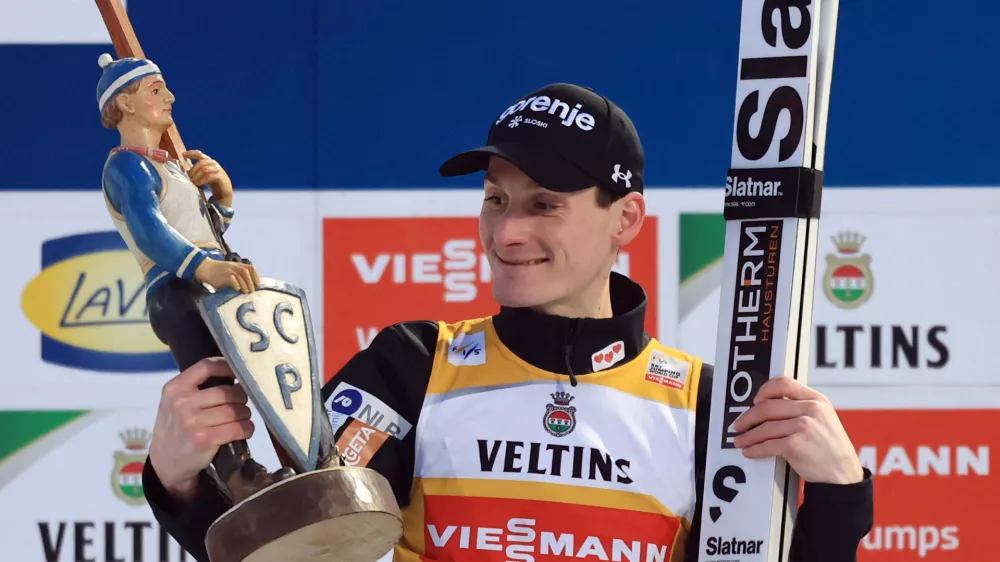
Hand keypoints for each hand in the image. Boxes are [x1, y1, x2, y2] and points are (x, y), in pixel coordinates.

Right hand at [148, 358, 254, 501]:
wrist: (165, 462)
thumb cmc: (176, 427)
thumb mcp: (175, 402)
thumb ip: (196, 387)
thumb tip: (234, 373)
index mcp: (175, 388)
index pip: (206, 366)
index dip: (227, 366)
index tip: (238, 371)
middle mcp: (182, 403)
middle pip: (227, 391)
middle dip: (241, 397)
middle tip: (242, 403)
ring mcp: (193, 422)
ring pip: (235, 410)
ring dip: (245, 414)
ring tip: (243, 417)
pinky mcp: (205, 439)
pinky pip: (237, 428)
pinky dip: (247, 428)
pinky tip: (245, 429)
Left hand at [183, 150, 232, 206]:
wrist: (223, 191)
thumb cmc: (211, 182)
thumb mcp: (202, 175)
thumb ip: (194, 171)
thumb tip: (182, 169)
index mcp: (208, 161)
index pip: (199, 154)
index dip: (191, 153)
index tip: (183, 155)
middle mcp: (213, 163)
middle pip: (200, 163)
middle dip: (193, 170)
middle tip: (188, 177)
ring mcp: (218, 169)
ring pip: (204, 169)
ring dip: (196, 176)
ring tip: (193, 182)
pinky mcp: (220, 177)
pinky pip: (209, 176)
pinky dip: (202, 180)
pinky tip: (198, 184)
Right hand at [194, 258, 259, 292]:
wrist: (205, 268)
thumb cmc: (218, 272)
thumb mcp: (230, 271)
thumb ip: (238, 275)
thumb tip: (248, 286)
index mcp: (237, 265)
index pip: (250, 268)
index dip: (256, 276)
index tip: (258, 284)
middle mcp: (234, 266)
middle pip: (247, 272)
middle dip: (251, 282)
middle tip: (252, 290)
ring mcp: (229, 270)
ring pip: (241, 275)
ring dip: (245, 284)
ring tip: (246, 291)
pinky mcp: (223, 275)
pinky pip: (232, 279)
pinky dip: (236, 284)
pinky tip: (237, 289)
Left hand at [732, 376, 863, 484]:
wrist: (843, 475)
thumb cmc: (831, 448)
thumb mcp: (824, 419)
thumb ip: (802, 407)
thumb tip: (768, 404)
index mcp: (817, 400)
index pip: (784, 383)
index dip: (765, 390)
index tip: (755, 400)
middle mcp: (811, 410)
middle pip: (767, 406)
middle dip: (748, 417)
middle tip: (739, 425)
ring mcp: (803, 426)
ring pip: (764, 427)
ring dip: (748, 436)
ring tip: (740, 441)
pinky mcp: (795, 445)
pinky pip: (766, 445)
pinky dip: (754, 449)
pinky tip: (749, 451)